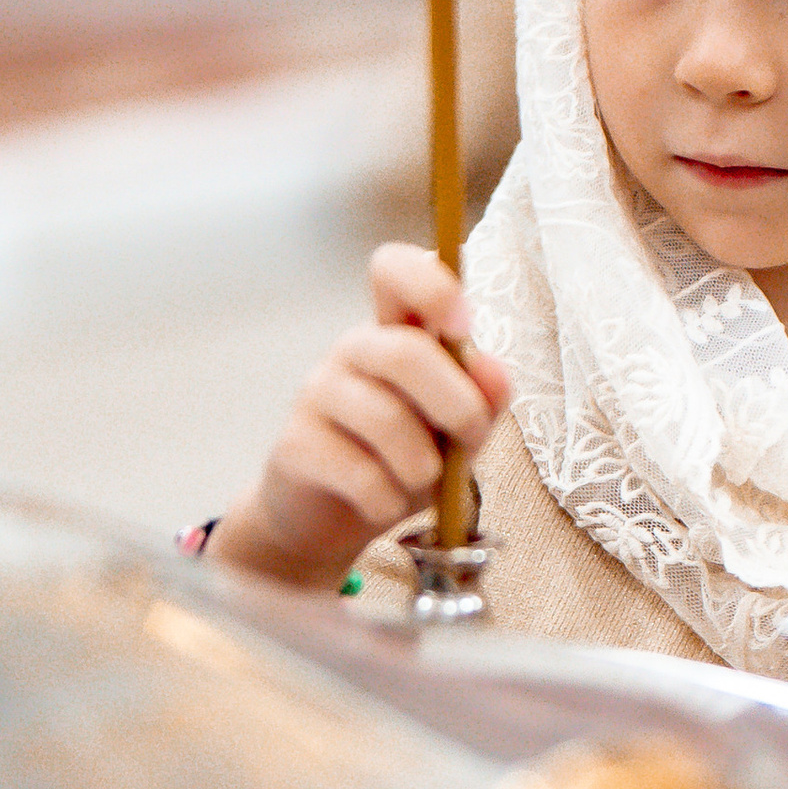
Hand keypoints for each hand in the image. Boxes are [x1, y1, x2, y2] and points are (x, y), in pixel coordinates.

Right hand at [208, 246, 512, 591]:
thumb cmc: (403, 460)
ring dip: (422, 463)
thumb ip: (482, 400)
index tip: (462, 326)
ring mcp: (318, 393)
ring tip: (423, 480)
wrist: (331, 519)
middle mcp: (353, 350)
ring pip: (384, 417)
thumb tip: (493, 371)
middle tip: (469, 438)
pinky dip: (386, 498)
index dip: (431, 286)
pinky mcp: (294, 444)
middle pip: (404, 352)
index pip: (394, 269)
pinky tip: (383, 505)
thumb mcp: (457, 431)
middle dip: (456, 404)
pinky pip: (356, 470)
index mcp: (396, 331)